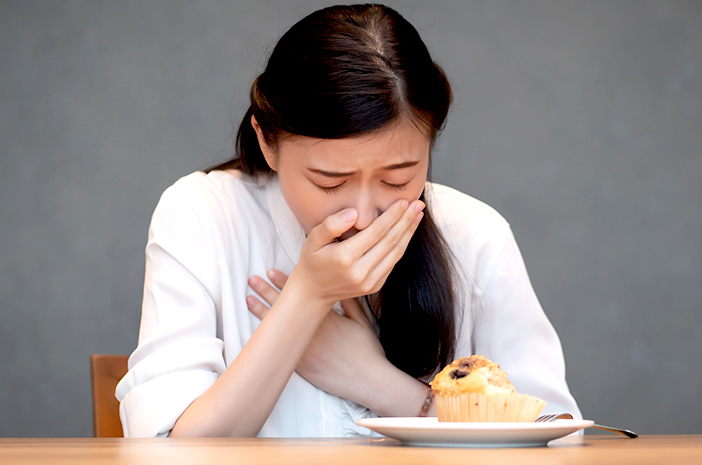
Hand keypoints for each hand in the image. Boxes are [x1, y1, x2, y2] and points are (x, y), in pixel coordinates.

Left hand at [247, 269, 386, 401]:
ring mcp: (305, 349)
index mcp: (326, 316)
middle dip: (267, 292)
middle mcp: (312, 330)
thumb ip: (349, 302)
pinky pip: (280, 351)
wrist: (367, 379)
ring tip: (248, 299)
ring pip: (278, 328)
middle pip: (285, 307)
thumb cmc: (367, 350)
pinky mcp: (302, 366)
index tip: (271, 272)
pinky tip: (255, 333)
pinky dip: (268, 341)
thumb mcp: (361, 321)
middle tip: (252, 280)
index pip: (301, 294)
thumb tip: (341, 284)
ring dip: (262, 312)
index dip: (284, 282)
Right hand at [286, 199, 423, 310]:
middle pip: (390, 241)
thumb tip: (353, 213)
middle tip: (418, 204)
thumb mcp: (313, 239)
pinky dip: (402, 245)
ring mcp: (370, 281)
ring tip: (418, 215)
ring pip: (396, 253)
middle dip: (406, 220)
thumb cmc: (312, 260)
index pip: (376, 231)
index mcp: (345, 257)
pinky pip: (393, 262)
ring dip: (409, 232)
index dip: (392, 215)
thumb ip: (331, 224)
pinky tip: (407, 232)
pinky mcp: (375, 286)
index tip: (404, 201)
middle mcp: (360, 271)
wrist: (313, 292)